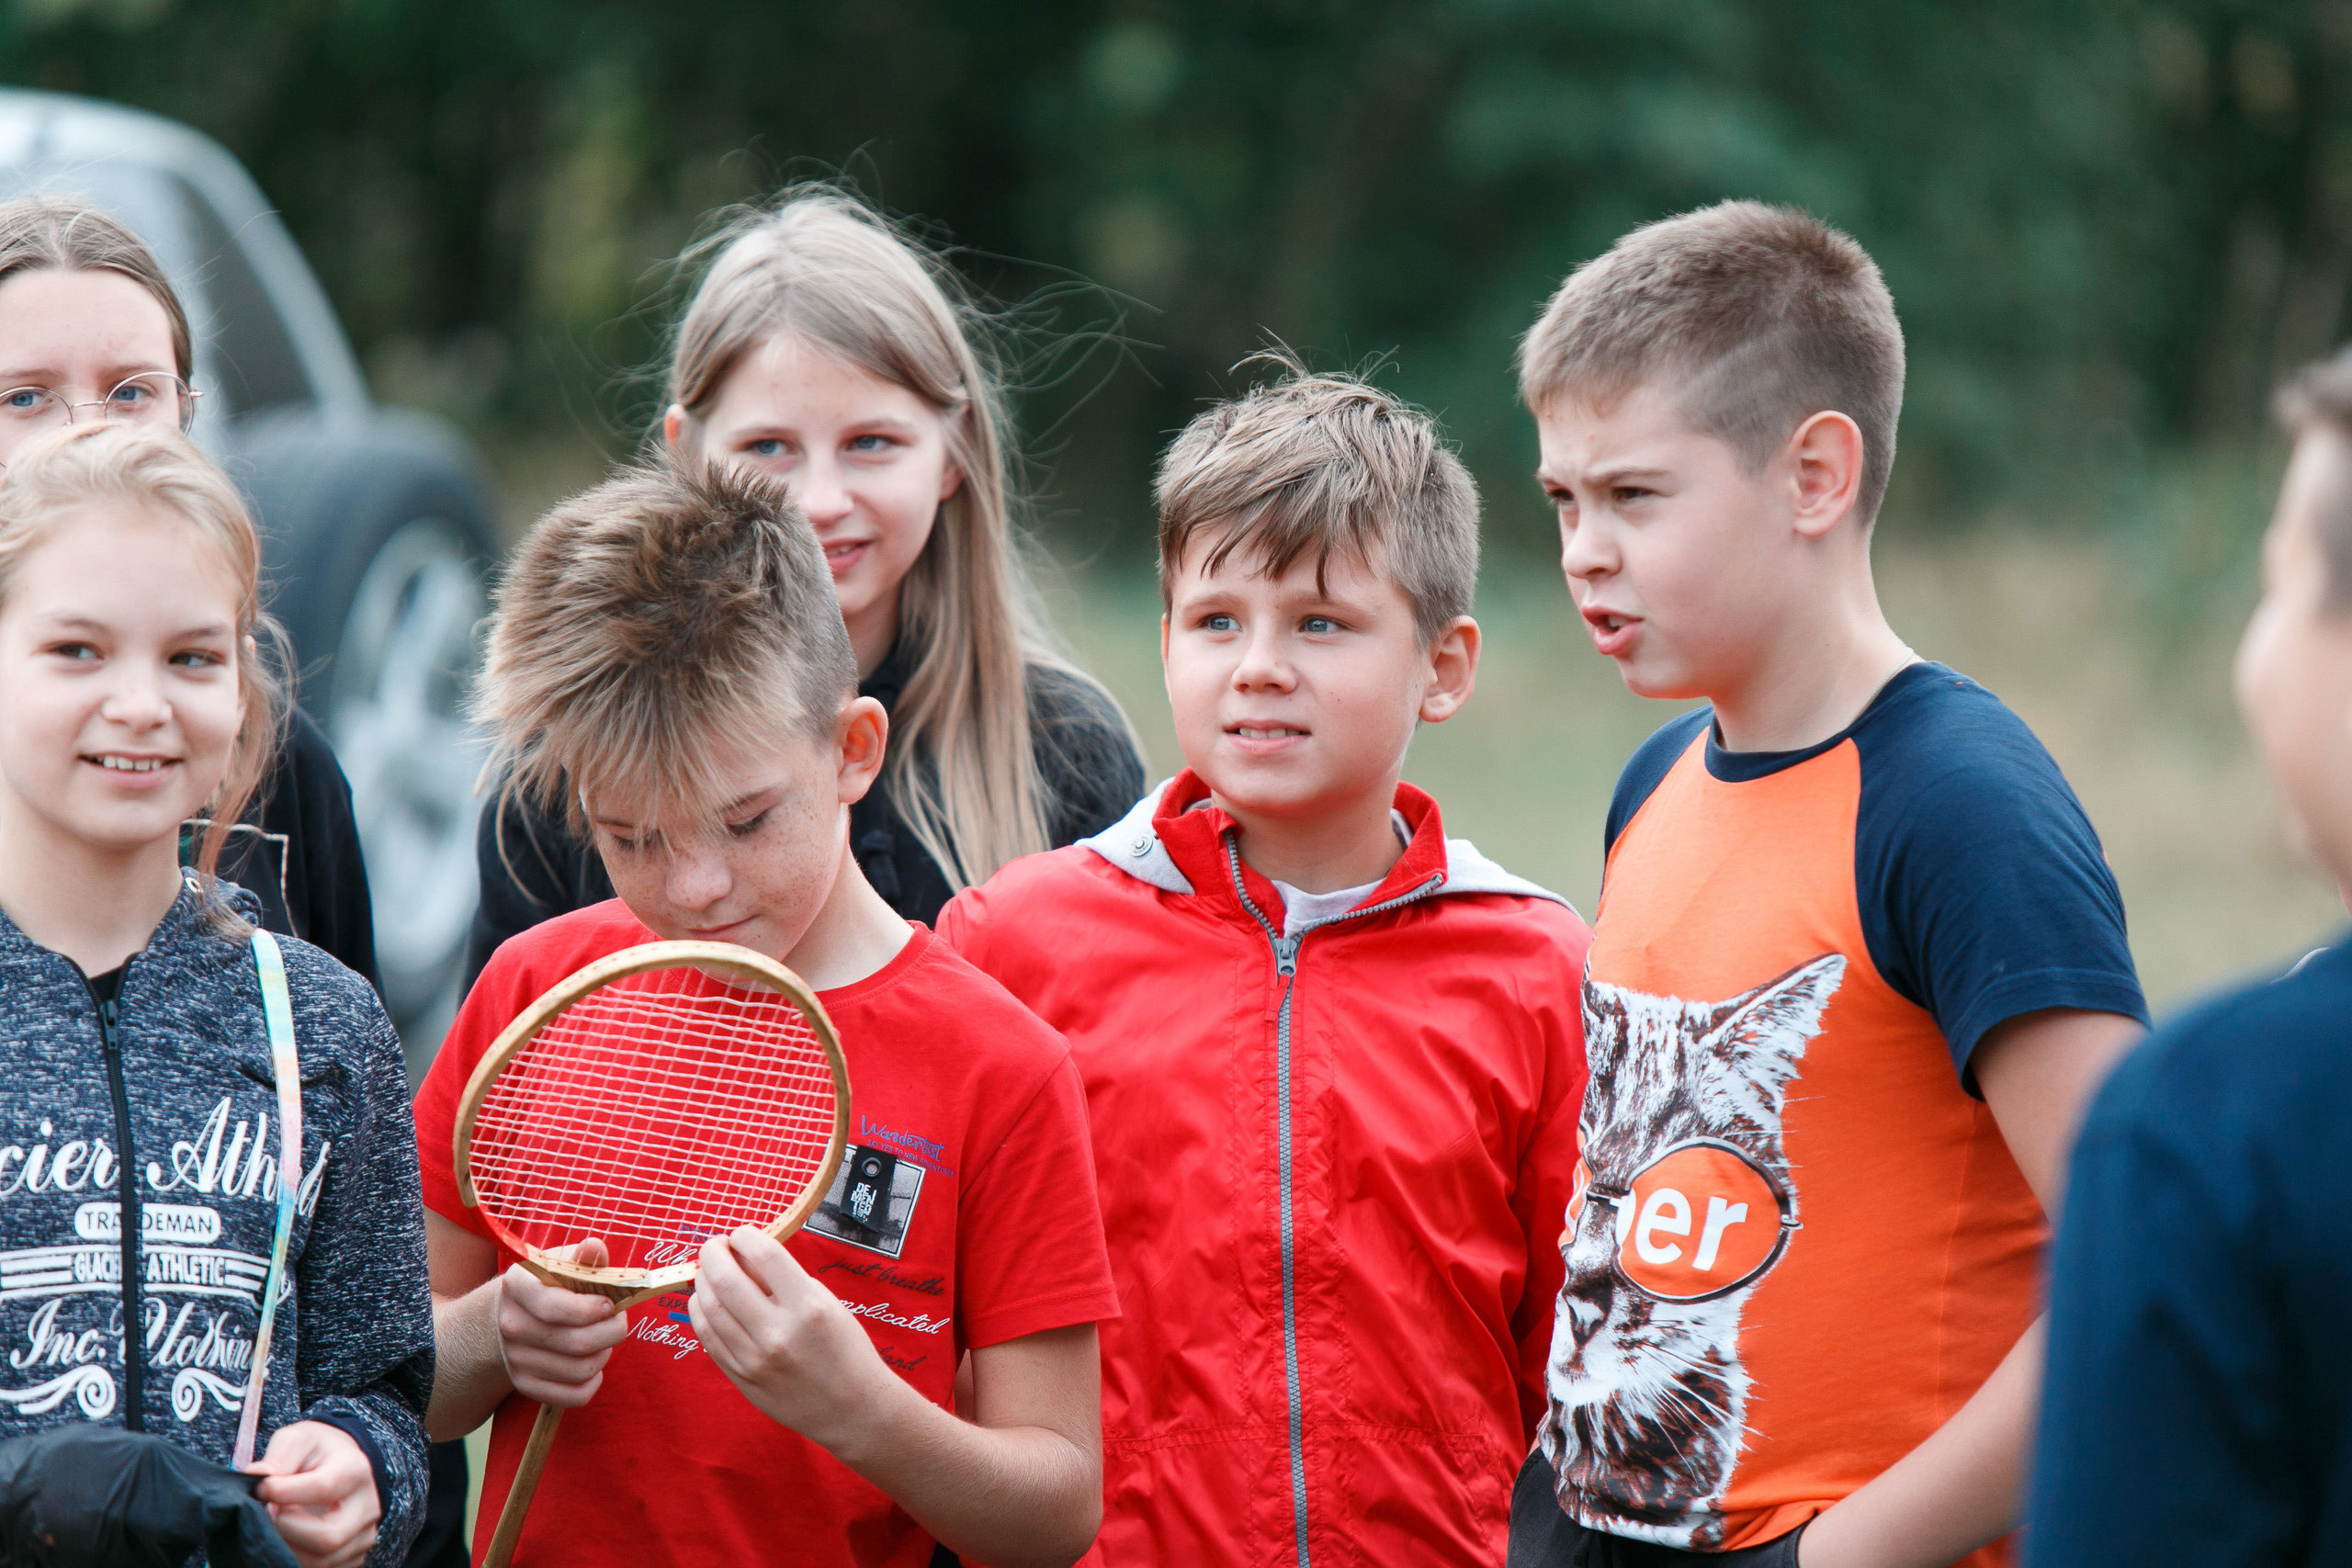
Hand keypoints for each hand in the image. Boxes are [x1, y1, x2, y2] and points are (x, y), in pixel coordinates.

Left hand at [250, 1421, 378, 1567]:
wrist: (340, 1464)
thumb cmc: (315, 1452)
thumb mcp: (298, 1439)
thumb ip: (279, 1456)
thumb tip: (257, 1478)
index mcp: (356, 1469)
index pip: (322, 1488)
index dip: (283, 1492)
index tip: (260, 1488)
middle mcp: (368, 1505)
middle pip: (329, 1537)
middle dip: (286, 1530)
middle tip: (268, 1514)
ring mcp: (364, 1534)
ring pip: (322, 1561)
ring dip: (287, 1547)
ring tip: (275, 1526)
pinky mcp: (355, 1555)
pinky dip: (297, 1559)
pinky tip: (288, 1539)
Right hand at [497, 1238, 629, 1407]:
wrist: (506, 1317)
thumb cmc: (545, 1285)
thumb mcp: (559, 1263)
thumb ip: (582, 1257)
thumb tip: (595, 1248)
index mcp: (518, 1288)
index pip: (554, 1307)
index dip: (592, 1308)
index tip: (609, 1304)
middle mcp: (512, 1326)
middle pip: (577, 1342)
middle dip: (612, 1331)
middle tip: (618, 1321)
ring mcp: (516, 1360)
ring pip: (580, 1370)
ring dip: (605, 1354)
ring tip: (604, 1340)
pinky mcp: (526, 1386)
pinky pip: (574, 1396)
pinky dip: (593, 1382)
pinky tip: (593, 1363)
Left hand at [687, 1226, 900, 1452]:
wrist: (852, 1409)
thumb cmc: (845, 1350)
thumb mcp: (827, 1304)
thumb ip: (787, 1281)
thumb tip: (746, 1255)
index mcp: (809, 1307)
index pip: (765, 1255)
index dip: (745, 1235)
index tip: (742, 1233)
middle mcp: (779, 1332)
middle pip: (726, 1279)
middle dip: (713, 1252)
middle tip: (716, 1245)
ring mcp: (755, 1359)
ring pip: (709, 1307)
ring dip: (703, 1280)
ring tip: (709, 1271)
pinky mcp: (741, 1377)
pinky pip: (707, 1337)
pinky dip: (700, 1311)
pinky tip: (705, 1300)